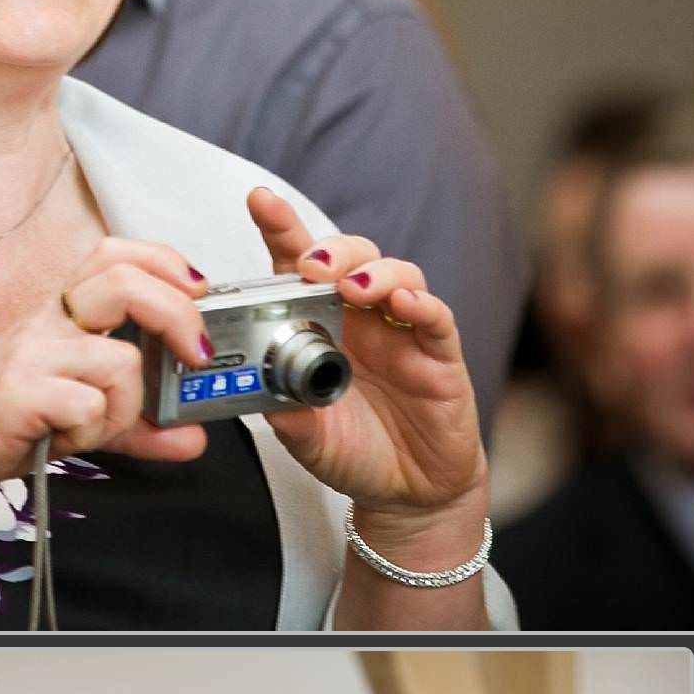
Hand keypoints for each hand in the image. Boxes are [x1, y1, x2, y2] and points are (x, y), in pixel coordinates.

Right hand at [0, 238, 211, 509]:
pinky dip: (91, 433)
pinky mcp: (19, 393)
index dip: (164, 262)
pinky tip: (63, 440)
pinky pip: (89, 406)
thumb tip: (193, 436)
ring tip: (94, 428)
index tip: (197, 290)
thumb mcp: (81, 414)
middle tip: (196, 356)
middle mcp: (45, 321)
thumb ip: (139, 423)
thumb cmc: (3, 421)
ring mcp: (31, 354)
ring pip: (121, 363)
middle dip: (178, 316)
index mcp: (58, 313)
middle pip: (125, 282)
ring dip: (125, 408)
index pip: (114, 255)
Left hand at [239, 191, 487, 540]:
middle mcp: (361, 319)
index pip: (299, 265)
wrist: (405, 493)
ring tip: (351, 286)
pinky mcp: (439, 356)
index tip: (260, 200)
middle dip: (331, 249)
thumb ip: (284, 410)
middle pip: (352, 257)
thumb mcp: (304, 435)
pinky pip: (436, 317)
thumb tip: (254, 387)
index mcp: (320, 325)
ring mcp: (402, 332)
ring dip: (373, 272)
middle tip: (311, 263)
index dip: (282, 228)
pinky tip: (403, 304)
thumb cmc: (352, 450)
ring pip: (397, 274)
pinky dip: (421, 304)